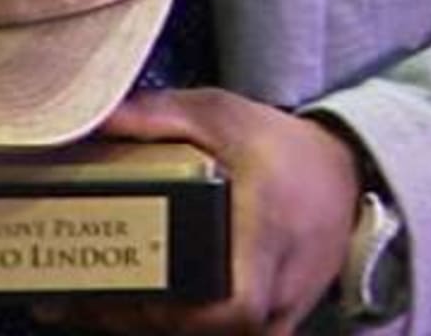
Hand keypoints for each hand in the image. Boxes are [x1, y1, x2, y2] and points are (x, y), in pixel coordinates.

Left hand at [54, 89, 365, 334]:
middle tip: (86, 303)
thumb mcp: (225, 116)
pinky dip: (184, 331)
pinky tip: (138, 314)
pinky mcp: (274, 322)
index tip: (136, 297)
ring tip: (95, 309)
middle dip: (144, 324)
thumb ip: (162, 116)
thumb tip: (99, 116)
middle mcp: (278, 285)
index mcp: (267, 236)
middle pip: (214, 334)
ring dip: (158, 330)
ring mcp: (281, 310)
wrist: (345, 175)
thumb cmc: (282, 148)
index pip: (237, 307)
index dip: (183, 316)